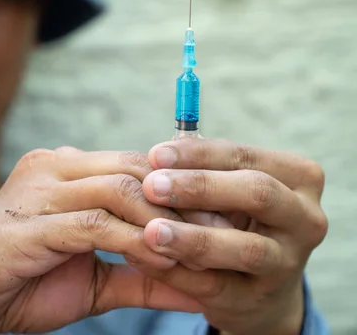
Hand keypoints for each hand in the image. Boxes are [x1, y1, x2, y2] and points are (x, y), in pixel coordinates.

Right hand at [0, 148, 206, 334]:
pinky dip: (136, 243)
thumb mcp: (91, 279)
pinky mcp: (32, 223)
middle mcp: (55, 167)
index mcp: (65, 169)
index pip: (137, 166)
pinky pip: (97, 225)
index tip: (223, 220)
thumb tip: (195, 285)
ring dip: (167, 222)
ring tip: (204, 250)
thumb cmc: (18, 283)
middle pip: (137, 170)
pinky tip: (164, 260)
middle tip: (228, 232)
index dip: (182, 191)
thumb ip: (141, 276)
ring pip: (122, 191)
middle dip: (185, 202)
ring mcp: (41, 191)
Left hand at [135, 139, 327, 334]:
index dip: (198, 154)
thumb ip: (201, 169)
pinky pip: (217, 285)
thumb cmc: (235, 218)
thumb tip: (158, 155)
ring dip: (194, 238)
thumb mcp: (228, 188)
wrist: (257, 286)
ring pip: (246, 249)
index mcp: (298, 177)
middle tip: (152, 186)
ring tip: (152, 231)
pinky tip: (146, 258)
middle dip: (199, 187)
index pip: (245, 156)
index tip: (155, 154)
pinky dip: (178, 272)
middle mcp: (306, 218)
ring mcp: (289, 262)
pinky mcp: (260, 298)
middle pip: (257, 193)